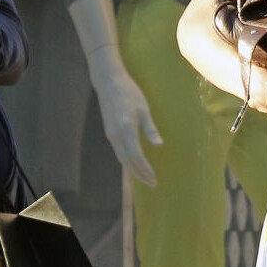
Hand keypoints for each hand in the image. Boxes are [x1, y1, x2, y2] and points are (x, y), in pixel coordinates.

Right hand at [90, 62, 163, 185]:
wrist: (108, 82)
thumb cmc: (129, 93)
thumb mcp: (143, 109)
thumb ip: (150, 128)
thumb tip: (158, 145)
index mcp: (127, 129)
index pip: (136, 156)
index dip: (145, 169)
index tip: (154, 179)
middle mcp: (116, 135)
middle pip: (128, 161)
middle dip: (140, 174)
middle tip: (152, 183)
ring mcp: (111, 134)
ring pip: (122, 158)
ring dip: (133, 169)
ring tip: (145, 177)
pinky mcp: (109, 132)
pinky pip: (118, 151)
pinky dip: (127, 161)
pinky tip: (134, 163)